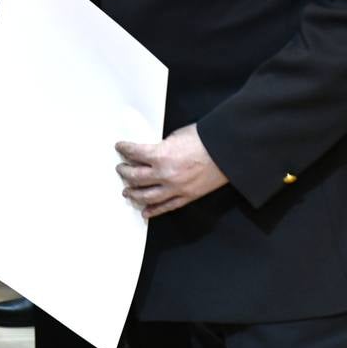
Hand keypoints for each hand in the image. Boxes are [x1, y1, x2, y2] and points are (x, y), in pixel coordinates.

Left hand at [114, 124, 228, 218]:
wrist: (226, 151)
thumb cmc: (204, 140)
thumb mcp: (176, 136)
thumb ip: (161, 147)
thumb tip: (151, 153)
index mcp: (160, 155)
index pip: (134, 153)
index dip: (124, 149)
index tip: (120, 147)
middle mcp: (164, 174)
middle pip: (135, 176)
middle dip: (125, 172)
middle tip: (121, 169)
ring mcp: (175, 188)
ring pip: (147, 196)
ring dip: (134, 194)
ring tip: (127, 191)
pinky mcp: (186, 197)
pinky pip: (166, 207)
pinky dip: (153, 211)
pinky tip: (145, 212)